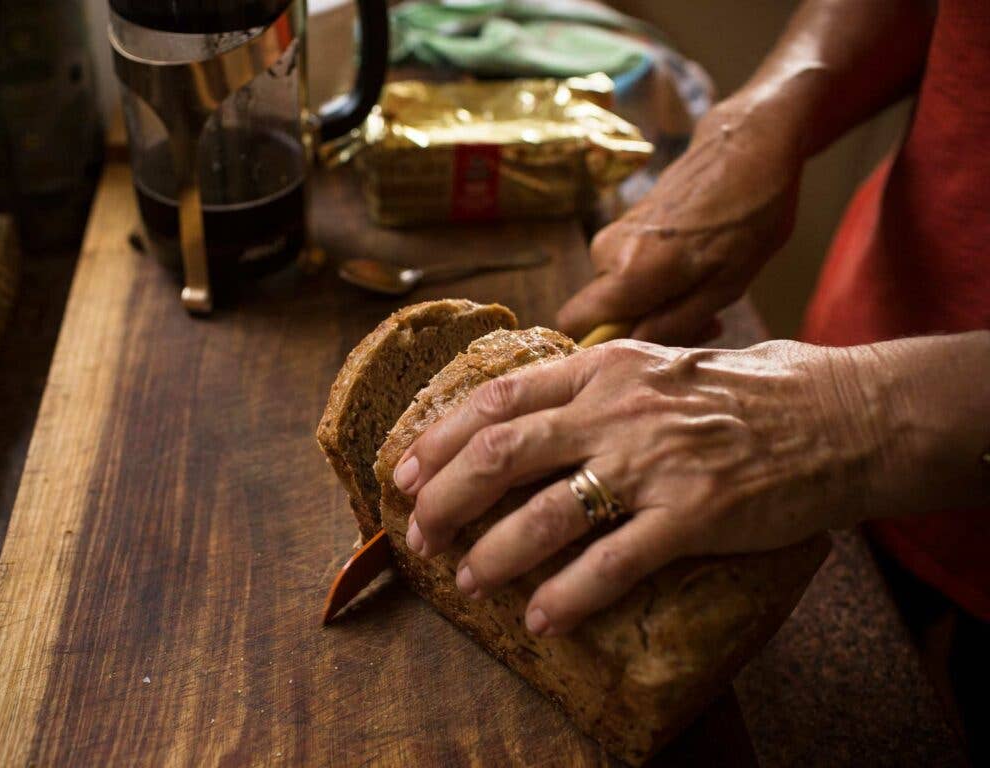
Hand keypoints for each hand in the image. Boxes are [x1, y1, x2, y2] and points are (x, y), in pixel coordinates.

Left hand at [392, 340, 884, 635]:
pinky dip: (569, 595)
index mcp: (606, 367)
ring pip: (547, 513)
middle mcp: (620, 410)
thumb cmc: (751, 389)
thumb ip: (598, 385)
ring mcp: (656, 462)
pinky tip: (543, 618)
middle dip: (446, 498)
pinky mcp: (696, 514)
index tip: (406, 470)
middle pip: (503, 454)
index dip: (441, 437)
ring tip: (468, 581)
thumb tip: (530, 412)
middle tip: (420, 535)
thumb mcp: (662, 362)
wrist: (843, 413)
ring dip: (495, 553)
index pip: (499, 398)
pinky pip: (614, 562)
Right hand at [557, 99, 803, 344]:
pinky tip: (699, 268)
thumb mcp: (725, 285)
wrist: (749, 145)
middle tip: (701, 322)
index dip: (602, 345)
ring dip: (655, 304)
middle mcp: (606, 253)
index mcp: (627, 272)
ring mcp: (612, 235)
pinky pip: (625, 272)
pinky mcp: (623, 226)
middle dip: (642, 326)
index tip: (648, 346)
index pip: (574, 326)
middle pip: (600, 314)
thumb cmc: (750, 215)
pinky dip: (656, 282)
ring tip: (708, 290)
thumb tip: (632, 347)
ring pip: (617, 294)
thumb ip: (673, 323)